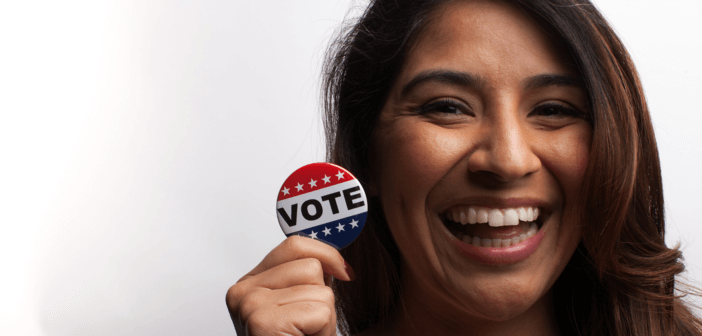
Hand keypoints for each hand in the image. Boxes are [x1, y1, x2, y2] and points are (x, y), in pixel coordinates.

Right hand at [226, 235, 354, 335]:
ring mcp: (249, 304)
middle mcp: (242, 291)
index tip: (344, 273)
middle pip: (311, 265)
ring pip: (320, 288)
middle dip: (323, 298)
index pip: (294, 246)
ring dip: (324, 318)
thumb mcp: (299, 307)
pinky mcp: (263, 320)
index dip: (327, 255)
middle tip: (307, 328)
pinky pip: (320, 310)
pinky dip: (323, 330)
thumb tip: (338, 259)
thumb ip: (306, 279)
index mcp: (248, 284)